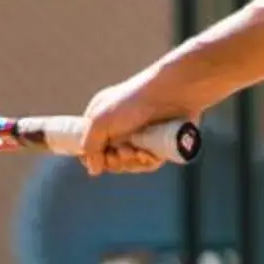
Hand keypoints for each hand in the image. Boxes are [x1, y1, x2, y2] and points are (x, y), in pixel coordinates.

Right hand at [80, 64, 202, 175]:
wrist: (173, 92)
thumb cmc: (133, 101)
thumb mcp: (101, 121)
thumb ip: (90, 145)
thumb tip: (93, 170)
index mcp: (102, 120)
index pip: (91, 148)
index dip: (95, 158)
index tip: (105, 155)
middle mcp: (119, 129)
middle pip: (111, 160)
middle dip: (117, 161)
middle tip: (125, 151)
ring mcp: (139, 136)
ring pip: (130, 164)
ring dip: (132, 163)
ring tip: (138, 151)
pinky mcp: (158, 143)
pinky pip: (149, 163)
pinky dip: (147, 162)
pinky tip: (150, 154)